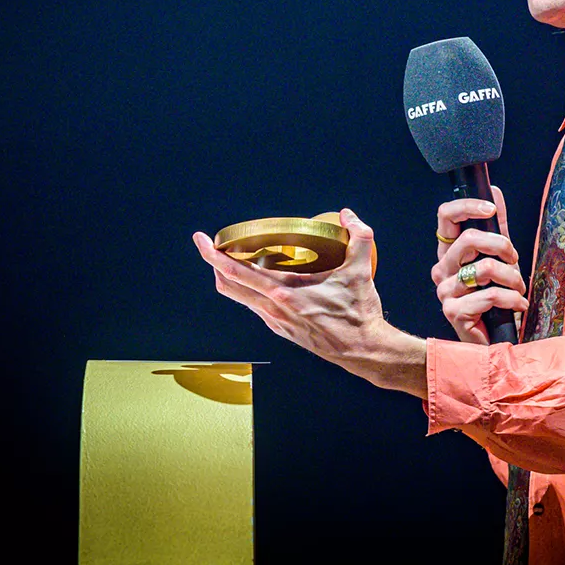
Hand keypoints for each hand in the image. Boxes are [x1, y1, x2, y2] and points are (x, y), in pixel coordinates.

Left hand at [194, 208, 425, 393]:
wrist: (362, 350)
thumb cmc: (358, 312)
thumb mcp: (360, 270)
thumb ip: (358, 236)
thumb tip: (347, 214)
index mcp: (284, 294)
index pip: (236, 273)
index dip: (213, 255)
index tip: (202, 239)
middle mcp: (273, 310)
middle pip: (228, 286)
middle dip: (213, 263)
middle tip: (212, 243)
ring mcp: (275, 323)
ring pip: (240, 298)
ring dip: (231, 277)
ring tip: (234, 256)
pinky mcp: (282, 330)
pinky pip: (255, 306)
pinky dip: (250, 289)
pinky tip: (262, 278)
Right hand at [431, 185, 527, 344]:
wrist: (495, 339)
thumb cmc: (496, 298)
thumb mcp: (499, 257)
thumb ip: (496, 226)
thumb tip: (494, 191)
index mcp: (448, 253)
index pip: (445, 216)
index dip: (467, 207)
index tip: (491, 210)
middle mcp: (441, 270)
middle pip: (469, 239)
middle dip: (502, 246)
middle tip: (515, 259)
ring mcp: (444, 291)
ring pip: (484, 268)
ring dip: (513, 278)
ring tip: (519, 289)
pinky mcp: (453, 312)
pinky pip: (490, 295)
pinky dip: (513, 300)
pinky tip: (519, 305)